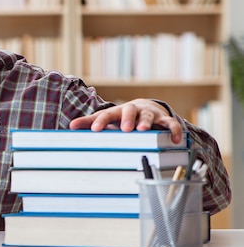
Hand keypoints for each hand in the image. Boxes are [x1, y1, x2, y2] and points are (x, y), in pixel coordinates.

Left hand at [69, 98, 183, 143]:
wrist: (145, 107)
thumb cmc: (122, 116)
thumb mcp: (107, 118)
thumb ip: (91, 122)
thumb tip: (71, 126)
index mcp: (117, 112)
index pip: (107, 114)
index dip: (101, 121)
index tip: (95, 129)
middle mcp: (132, 111)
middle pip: (129, 111)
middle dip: (126, 119)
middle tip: (124, 128)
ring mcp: (148, 114)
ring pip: (148, 116)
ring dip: (146, 122)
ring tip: (144, 131)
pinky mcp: (163, 119)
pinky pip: (170, 124)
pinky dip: (174, 130)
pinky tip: (175, 140)